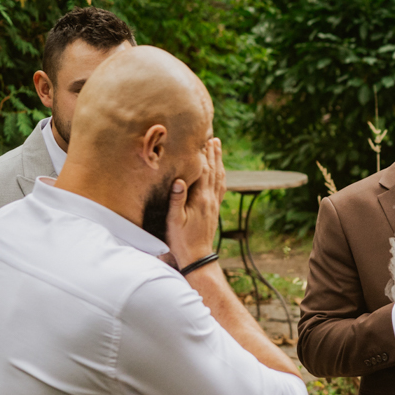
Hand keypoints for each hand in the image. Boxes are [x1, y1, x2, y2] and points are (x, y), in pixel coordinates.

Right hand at [167, 138, 225, 268]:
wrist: (198, 256)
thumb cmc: (181, 240)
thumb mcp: (174, 221)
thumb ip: (177, 200)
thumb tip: (179, 180)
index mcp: (200, 199)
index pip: (203, 172)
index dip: (202, 155)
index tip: (202, 140)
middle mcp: (210, 199)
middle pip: (214, 171)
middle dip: (213, 154)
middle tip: (214, 137)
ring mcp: (214, 204)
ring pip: (219, 177)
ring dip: (219, 161)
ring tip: (218, 147)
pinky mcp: (214, 209)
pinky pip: (221, 187)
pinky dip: (221, 175)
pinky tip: (220, 171)